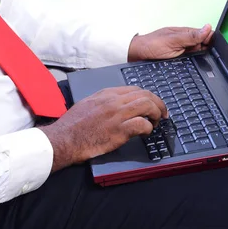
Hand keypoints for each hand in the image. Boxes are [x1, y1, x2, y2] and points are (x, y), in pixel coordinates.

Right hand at [38, 86, 167, 171]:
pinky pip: (142, 124)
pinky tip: (146, 133)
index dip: (147, 96)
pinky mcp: (119, 131)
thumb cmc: (73, 125)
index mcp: (106, 94)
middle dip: (158, 103)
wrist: (64, 139)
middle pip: (145, 95)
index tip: (152, 104)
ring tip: (157, 122)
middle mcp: (113, 101)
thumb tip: (117, 105)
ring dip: (157, 114)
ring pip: (147, 106)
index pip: (134, 89)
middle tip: (163, 113)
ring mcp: (117, 115)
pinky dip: (148, 128)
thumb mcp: (87, 104)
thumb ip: (104, 102)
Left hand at [127, 24, 213, 61]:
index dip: (212, 40)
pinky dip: (193, 66)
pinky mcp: (179, 62)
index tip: (216, 48)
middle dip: (208, 52)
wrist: (136, 55)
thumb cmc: (151, 44)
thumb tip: (208, 28)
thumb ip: (190, 36)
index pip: (205, 35)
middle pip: (204, 47)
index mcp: (186, 33)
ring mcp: (182, 52)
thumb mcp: (173, 40)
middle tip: (208, 59)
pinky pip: (190, 64)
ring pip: (198, 57)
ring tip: (201, 65)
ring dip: (201, 60)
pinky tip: (195, 70)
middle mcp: (186, 42)